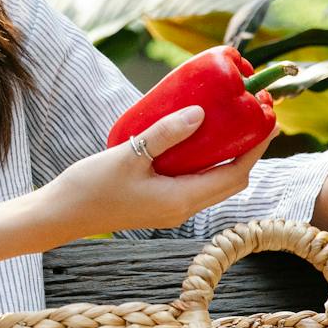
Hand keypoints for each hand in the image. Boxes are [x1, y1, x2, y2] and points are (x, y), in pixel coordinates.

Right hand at [42, 104, 279, 239]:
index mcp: (181, 200)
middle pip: (231, 180)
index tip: (268, 118)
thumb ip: (165, 134)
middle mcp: (182, 208)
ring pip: (213, 182)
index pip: (235, 174)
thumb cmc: (89, 188)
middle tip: (254, 115)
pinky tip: (194, 136)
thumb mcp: (129, 155)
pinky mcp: (159, 203)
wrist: (60, 215)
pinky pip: (194, 181)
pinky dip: (204, 160)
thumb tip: (202, 112)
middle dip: (248, 149)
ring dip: (227, 154)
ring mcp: (171, 208)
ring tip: (230, 121)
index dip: (256, 147)